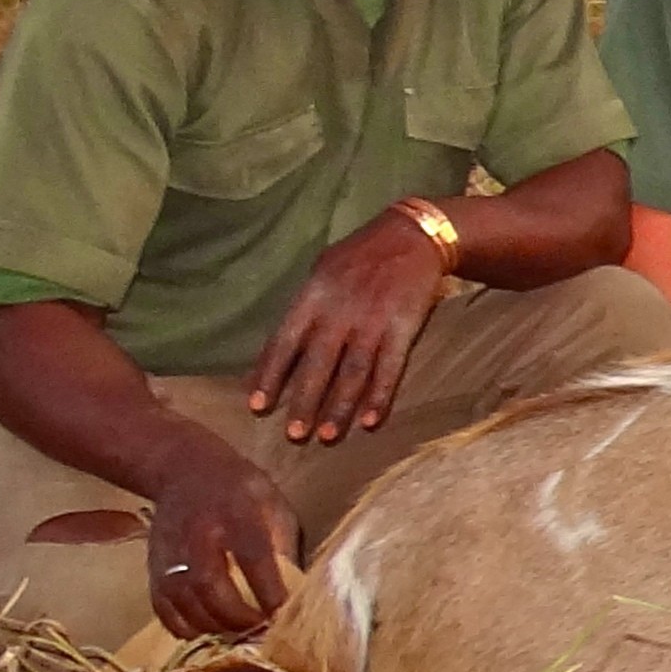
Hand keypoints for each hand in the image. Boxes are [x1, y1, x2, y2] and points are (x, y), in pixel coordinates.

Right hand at [146, 442, 300, 640]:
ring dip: (214, 626)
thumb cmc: (240, 490)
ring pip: (186, 600)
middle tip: (259, 631)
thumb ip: (283, 544)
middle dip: (239, 617)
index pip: (254, 558)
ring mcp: (172, 552)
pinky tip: (204, 630)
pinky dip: (182, 626)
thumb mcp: (274, 503)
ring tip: (237, 634)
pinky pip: (163, 606)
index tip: (284, 616)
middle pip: (213, 585)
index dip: (269, 591)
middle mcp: (200, 535)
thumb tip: (294, 589)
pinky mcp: (154, 567)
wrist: (184, 470)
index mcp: (237, 514)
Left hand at [246, 205, 451, 443]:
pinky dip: (379, 395)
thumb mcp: (323, 269)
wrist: (413, 236)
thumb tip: (287, 342)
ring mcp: (372, 322)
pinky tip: (371, 420)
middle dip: (303, 401)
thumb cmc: (361, 252)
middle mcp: (339, 313)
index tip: (257, 407)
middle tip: (293, 435)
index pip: (284, 342)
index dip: (269, 376)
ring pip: (351, 372)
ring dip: (339, 407)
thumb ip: (307, 305)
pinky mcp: (402, 328)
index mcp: (313, 297)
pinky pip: (389, 367)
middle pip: (316, 364)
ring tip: (327, 435)